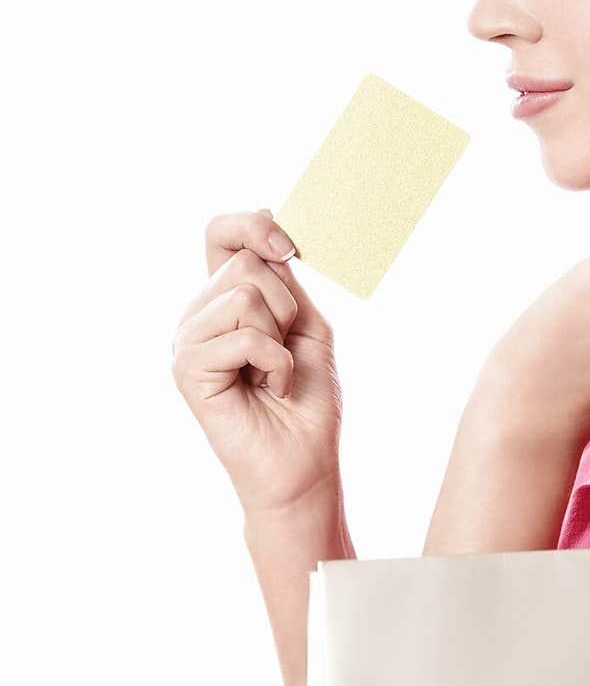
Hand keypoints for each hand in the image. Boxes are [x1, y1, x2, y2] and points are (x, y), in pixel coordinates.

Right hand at [171, 209, 343, 515]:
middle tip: (285, 351)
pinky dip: (274, 364)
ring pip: (244, 295)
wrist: (303, 464)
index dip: (251, 225)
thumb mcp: (306, 324)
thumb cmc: (306, 400)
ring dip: (281, 338)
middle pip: (245, 264)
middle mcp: (198, 315)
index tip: (287, 246)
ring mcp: (187, 342)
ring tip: (274, 374)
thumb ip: (283, 278)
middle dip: (286, 306)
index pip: (220, 234)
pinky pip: (244, 336)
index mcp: (224, 300)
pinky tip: (268, 390)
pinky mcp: (188, 370)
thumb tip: (265, 221)